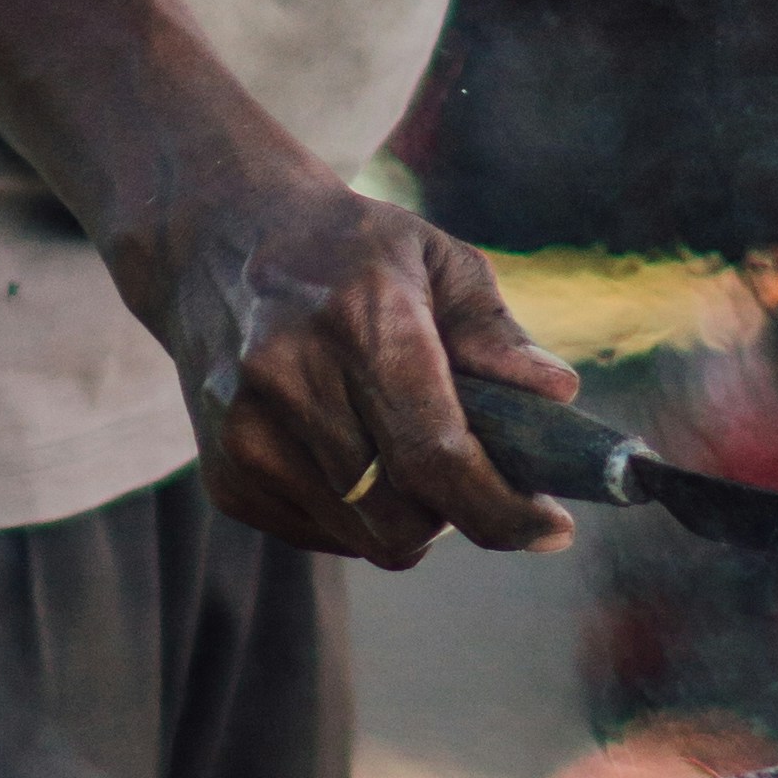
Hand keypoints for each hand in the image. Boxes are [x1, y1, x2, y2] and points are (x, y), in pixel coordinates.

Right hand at [158, 176, 577, 565]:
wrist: (219, 237)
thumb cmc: (350, 249)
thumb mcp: (436, 259)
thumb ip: (497, 334)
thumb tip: (558, 397)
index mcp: (357, 318)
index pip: (434, 453)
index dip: (501, 509)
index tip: (553, 527)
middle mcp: (290, 378)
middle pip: (404, 517)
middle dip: (460, 511)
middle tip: (477, 470)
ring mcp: (245, 433)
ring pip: (367, 539)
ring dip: (411, 515)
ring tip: (409, 447)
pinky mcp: (224, 474)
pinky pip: (324, 537)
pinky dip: (359, 514)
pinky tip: (353, 448)